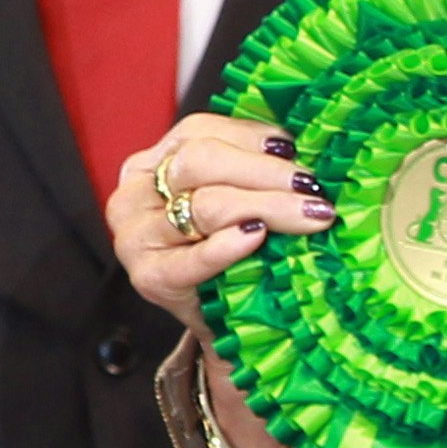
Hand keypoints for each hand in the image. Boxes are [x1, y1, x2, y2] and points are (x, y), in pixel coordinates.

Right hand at [107, 114, 331, 331]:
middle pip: (199, 162)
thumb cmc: (234, 248)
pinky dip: (228, 247)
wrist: (224, 315)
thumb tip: (303, 147)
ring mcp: (136, 238)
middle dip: (265, 173)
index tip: (299, 154)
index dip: (253, 138)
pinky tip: (256, 237)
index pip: (199, 131)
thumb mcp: (235, 194)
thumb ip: (255, 164)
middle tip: (313, 190)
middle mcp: (134, 195)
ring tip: (310, 217)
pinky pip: (194, 258)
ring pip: (205, 206)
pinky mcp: (149, 278)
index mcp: (151, 163)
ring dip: (266, 207)